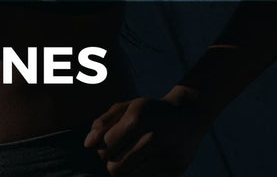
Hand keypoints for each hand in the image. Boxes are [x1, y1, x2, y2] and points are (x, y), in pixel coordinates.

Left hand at [83, 92, 211, 176]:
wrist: (189, 116)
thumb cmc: (151, 112)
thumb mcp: (127, 107)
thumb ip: (103, 122)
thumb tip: (87, 144)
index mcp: (139, 119)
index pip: (107, 145)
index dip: (103, 145)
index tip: (111, 141)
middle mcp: (153, 138)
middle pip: (115, 168)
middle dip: (111, 162)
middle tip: (117, 153)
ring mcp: (165, 157)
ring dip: (125, 170)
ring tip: (131, 157)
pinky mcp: (174, 171)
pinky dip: (140, 174)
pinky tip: (144, 162)